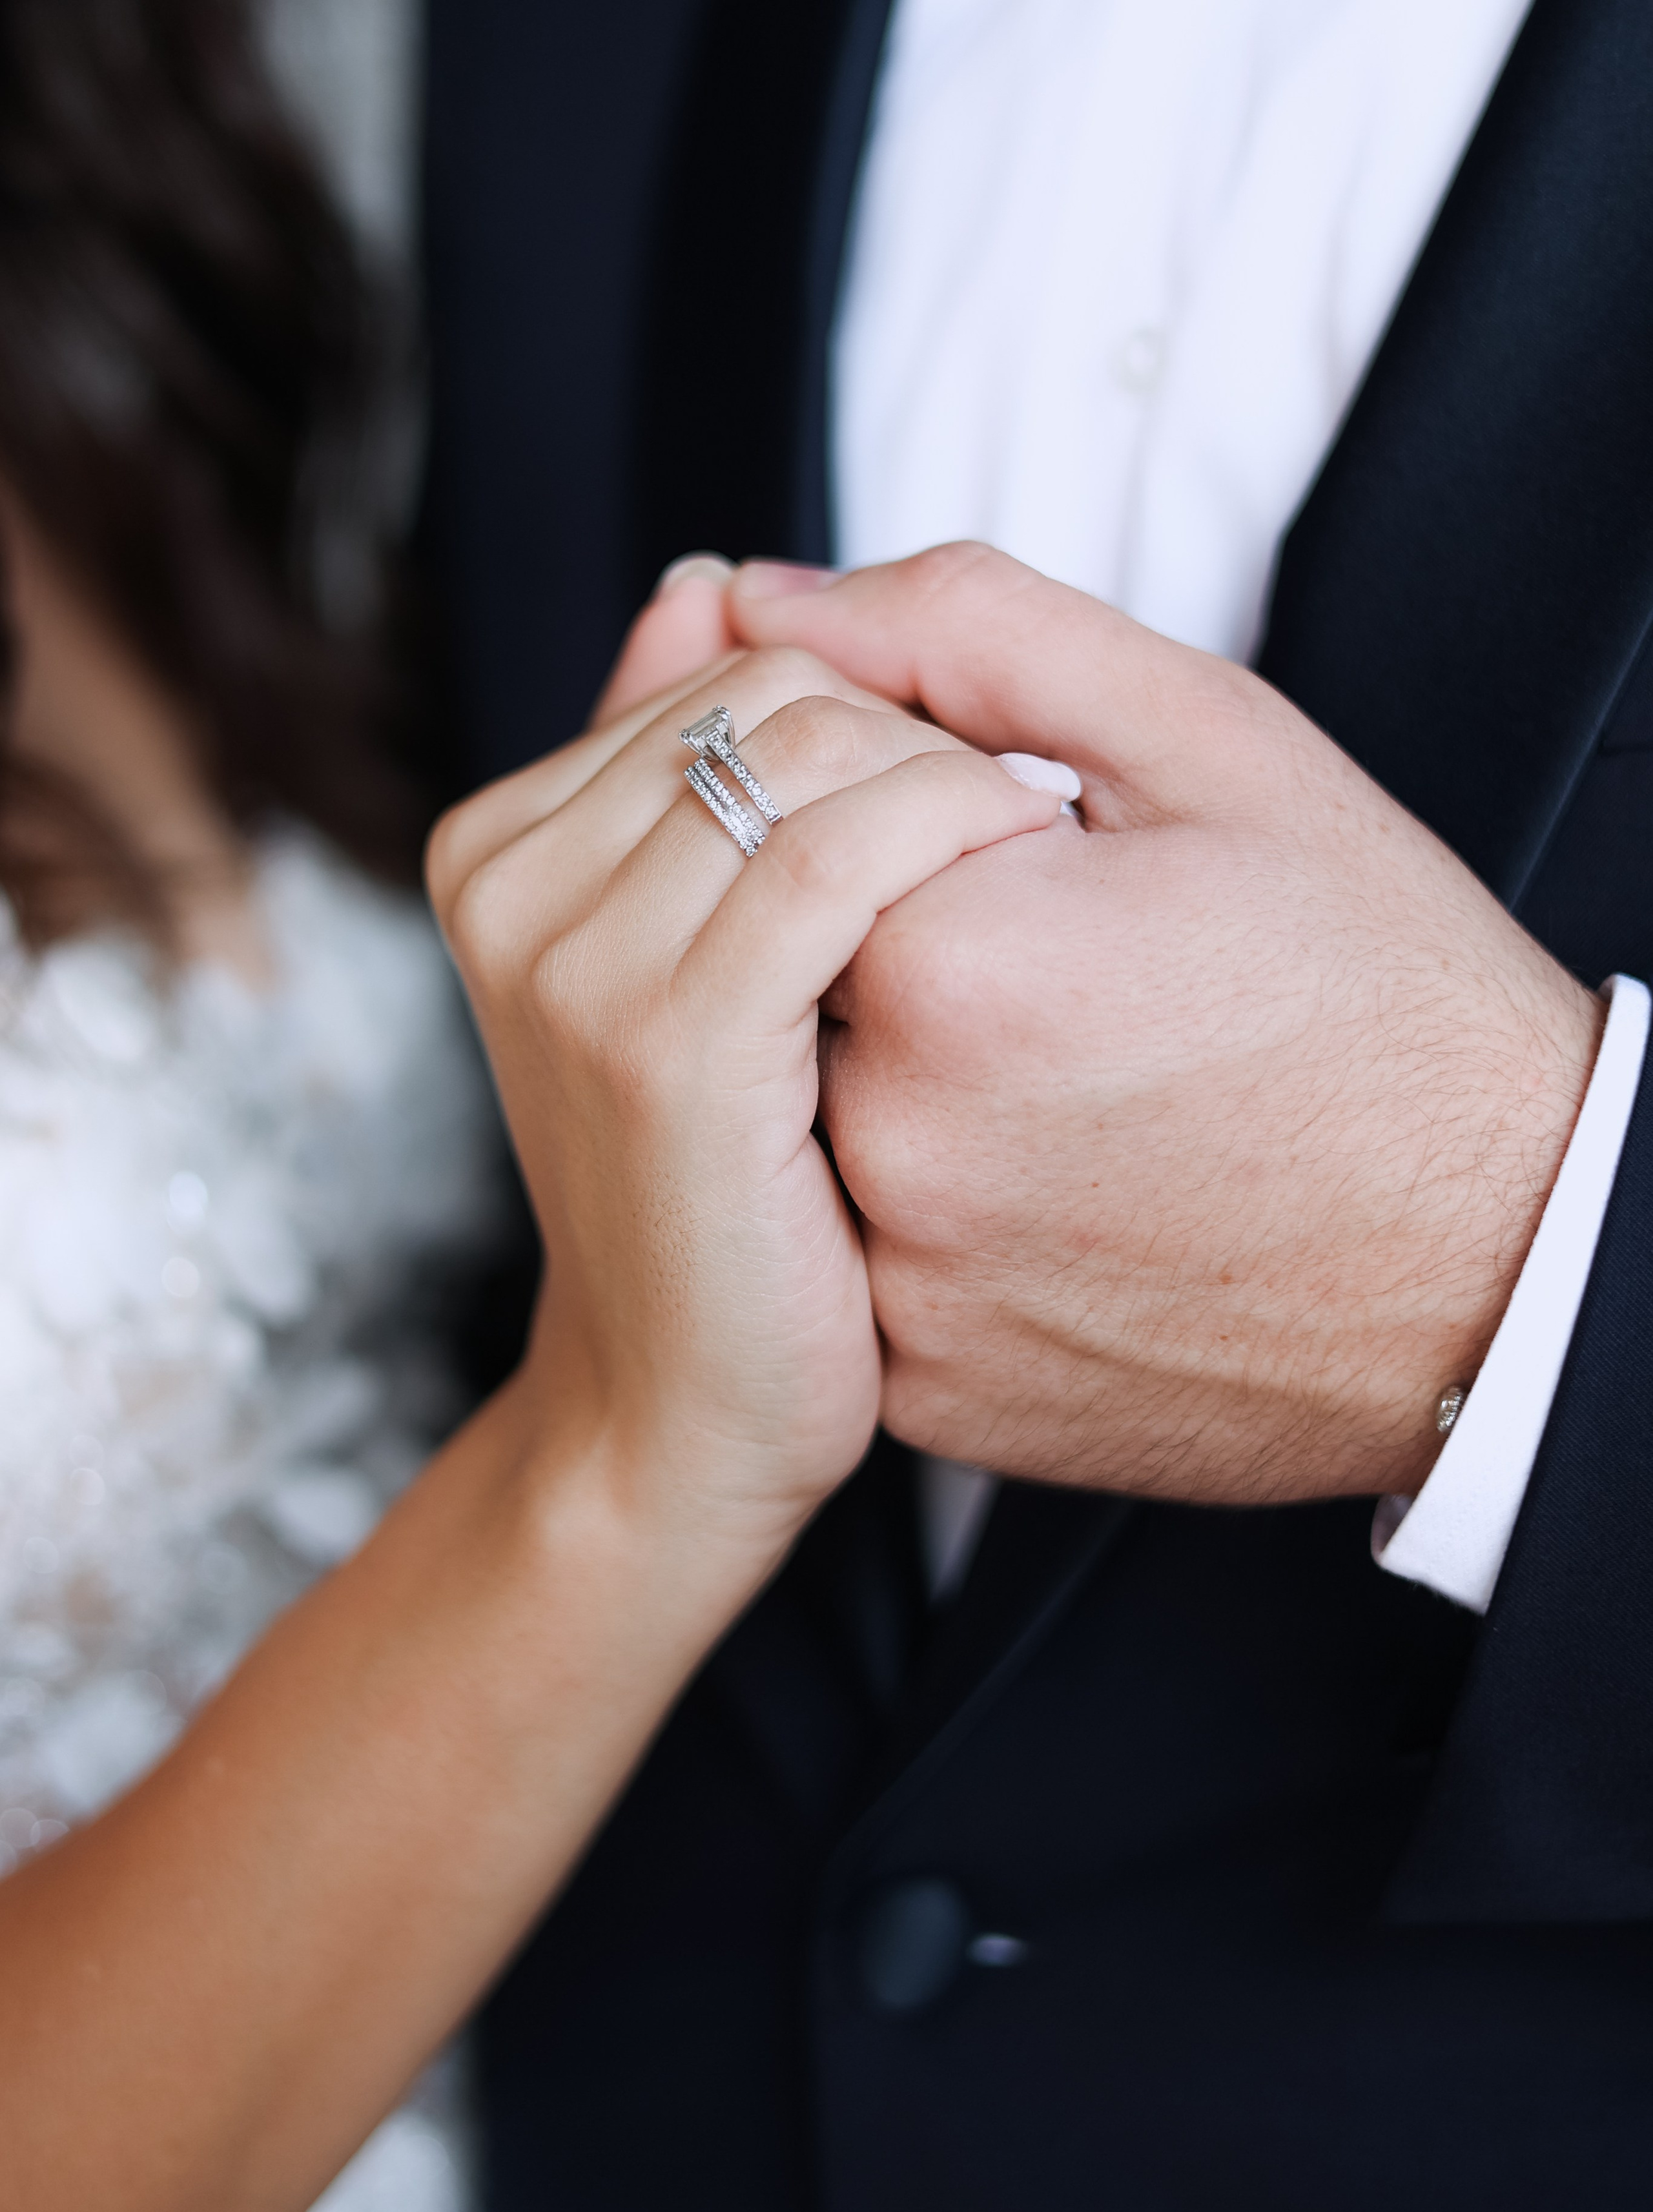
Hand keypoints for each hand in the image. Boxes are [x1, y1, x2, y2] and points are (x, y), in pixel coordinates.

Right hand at [427, 636, 1062, 1585]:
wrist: (685, 1417)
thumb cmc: (731, 1196)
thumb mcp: (688, 963)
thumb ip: (683, 772)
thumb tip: (709, 581)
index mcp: (501, 840)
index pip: (734, 664)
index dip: (891, 715)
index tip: (980, 809)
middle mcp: (510, 878)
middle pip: (775, 691)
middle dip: (929, 743)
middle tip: (1030, 845)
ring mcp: (570, 958)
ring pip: (816, 750)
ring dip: (960, 788)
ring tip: (1039, 877)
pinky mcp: (666, 1042)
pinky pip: (842, 857)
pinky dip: (957, 842)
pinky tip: (1026, 898)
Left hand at [727, 545, 1604, 1504]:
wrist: (1496, 1264)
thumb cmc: (1378, 1003)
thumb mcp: (1211, 748)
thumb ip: (964, 635)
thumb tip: (755, 598)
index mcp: (950, 957)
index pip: (811, 824)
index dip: (934, 830)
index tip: (1059, 878)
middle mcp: (899, 1143)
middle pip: (806, 981)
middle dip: (918, 962)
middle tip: (1086, 1000)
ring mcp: (908, 1292)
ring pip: (824, 1127)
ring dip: (921, 1090)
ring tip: (1088, 1102)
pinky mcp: (932, 1394)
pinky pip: (867, 1267)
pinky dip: (941, 1220)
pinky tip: (1070, 1200)